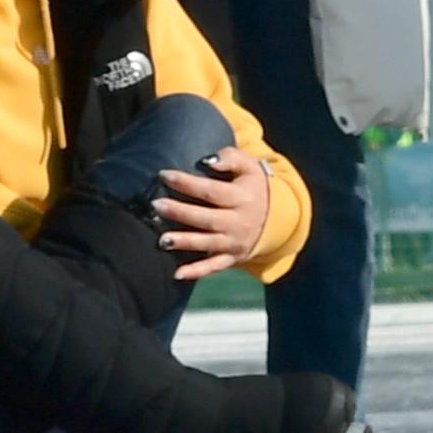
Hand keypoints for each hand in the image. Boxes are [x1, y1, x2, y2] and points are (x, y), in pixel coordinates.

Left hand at [151, 154, 272, 280]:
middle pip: (206, 219)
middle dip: (180, 212)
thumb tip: (208, 161)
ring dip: (184, 242)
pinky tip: (177, 274)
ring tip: (161, 239)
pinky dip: (196, 272)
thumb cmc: (254, 186)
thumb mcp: (249, 166)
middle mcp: (239, 222)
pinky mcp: (232, 257)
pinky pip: (213, 266)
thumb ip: (230, 158)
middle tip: (155, 205)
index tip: (164, 175)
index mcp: (242, 198)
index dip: (187, 183)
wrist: (277, 217)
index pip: (211, 191)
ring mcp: (235, 242)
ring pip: (207, 244)